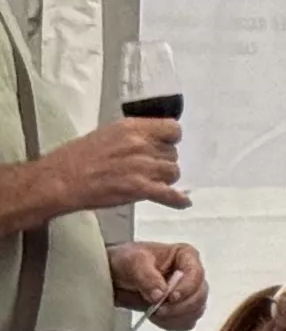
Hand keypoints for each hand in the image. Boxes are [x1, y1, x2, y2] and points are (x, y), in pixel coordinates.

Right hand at [22, 119, 183, 218]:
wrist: (60, 180)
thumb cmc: (76, 158)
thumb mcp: (107, 134)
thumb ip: (133, 136)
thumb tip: (154, 142)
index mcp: (131, 128)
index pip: (173, 128)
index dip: (171, 139)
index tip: (165, 145)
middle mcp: (139, 144)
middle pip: (173, 153)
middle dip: (164, 161)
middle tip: (149, 168)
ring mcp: (141, 167)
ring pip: (174, 173)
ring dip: (166, 179)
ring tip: (151, 181)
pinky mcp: (139, 188)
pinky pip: (170, 195)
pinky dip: (177, 200)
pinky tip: (181, 202)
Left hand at [108, 241, 206, 328]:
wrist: (115, 277)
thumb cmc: (126, 262)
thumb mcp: (132, 262)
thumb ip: (147, 276)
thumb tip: (160, 294)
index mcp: (185, 256)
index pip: (196, 274)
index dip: (186, 288)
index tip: (170, 297)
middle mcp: (192, 275)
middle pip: (199, 295)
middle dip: (179, 306)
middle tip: (158, 309)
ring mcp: (189, 294)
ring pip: (195, 311)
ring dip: (175, 316)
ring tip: (154, 312)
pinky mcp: (183, 310)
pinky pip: (186, 322)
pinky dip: (171, 323)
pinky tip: (156, 317)